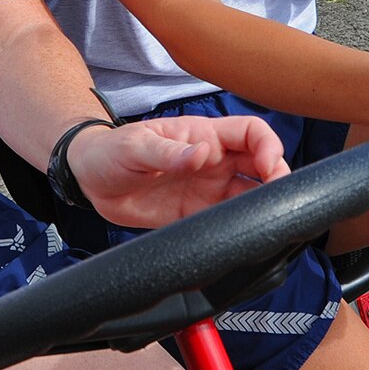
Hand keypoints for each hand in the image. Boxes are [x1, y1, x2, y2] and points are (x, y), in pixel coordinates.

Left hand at [73, 115, 289, 227]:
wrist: (90, 179)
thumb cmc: (111, 150)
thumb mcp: (135, 145)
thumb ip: (168, 152)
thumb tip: (200, 154)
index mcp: (204, 136)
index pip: (251, 133)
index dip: (268, 145)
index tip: (268, 166)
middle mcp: (214, 162)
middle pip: (261, 165)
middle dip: (277, 178)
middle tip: (278, 199)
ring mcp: (209, 189)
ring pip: (250, 196)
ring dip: (263, 206)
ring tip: (266, 220)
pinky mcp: (197, 215)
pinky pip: (227, 221)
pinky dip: (241, 228)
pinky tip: (245, 236)